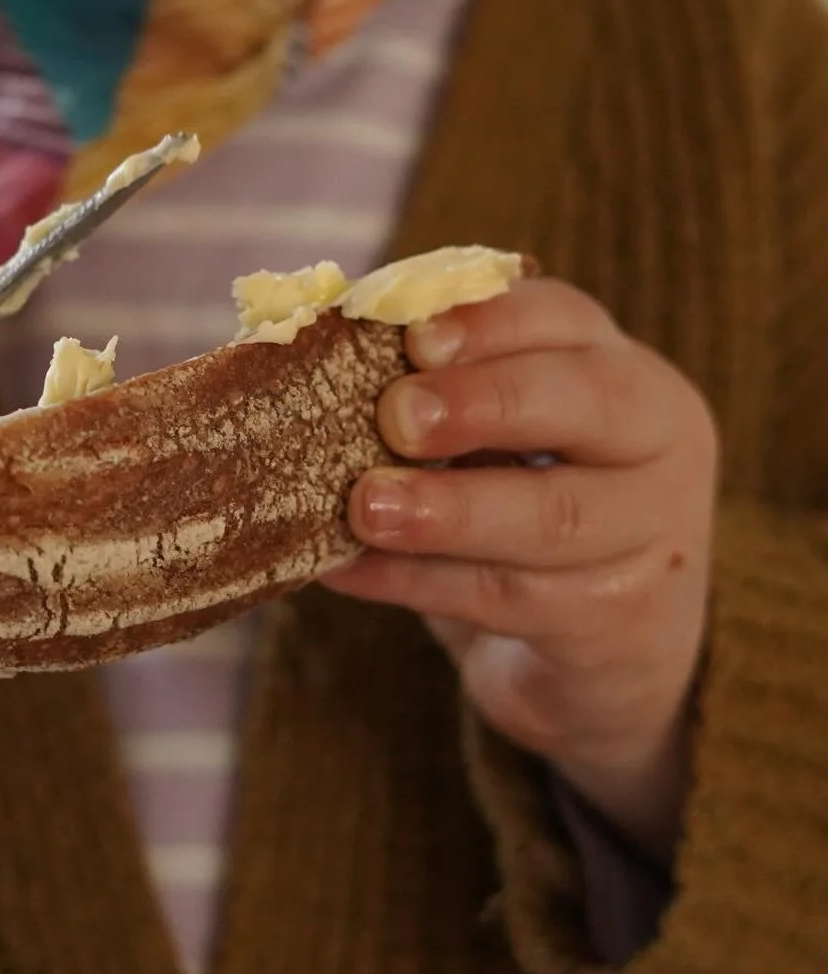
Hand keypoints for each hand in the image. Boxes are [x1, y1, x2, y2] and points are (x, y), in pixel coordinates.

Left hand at [324, 279, 717, 862]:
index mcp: (623, 371)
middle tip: (394, 418)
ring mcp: (653, 538)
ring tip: (363, 508)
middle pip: (587, 402)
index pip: (566, 318)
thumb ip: (431, 391)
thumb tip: (313, 346)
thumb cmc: (523, 511)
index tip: (410, 334)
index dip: (487, 320)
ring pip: (553, 517)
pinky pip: (513, 599)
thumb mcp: (498, 441)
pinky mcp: (621, 624)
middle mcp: (659, 444)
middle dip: (482, 403)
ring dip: (448, 511)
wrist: (602, 654)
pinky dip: (418, 582)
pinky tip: (347, 569)